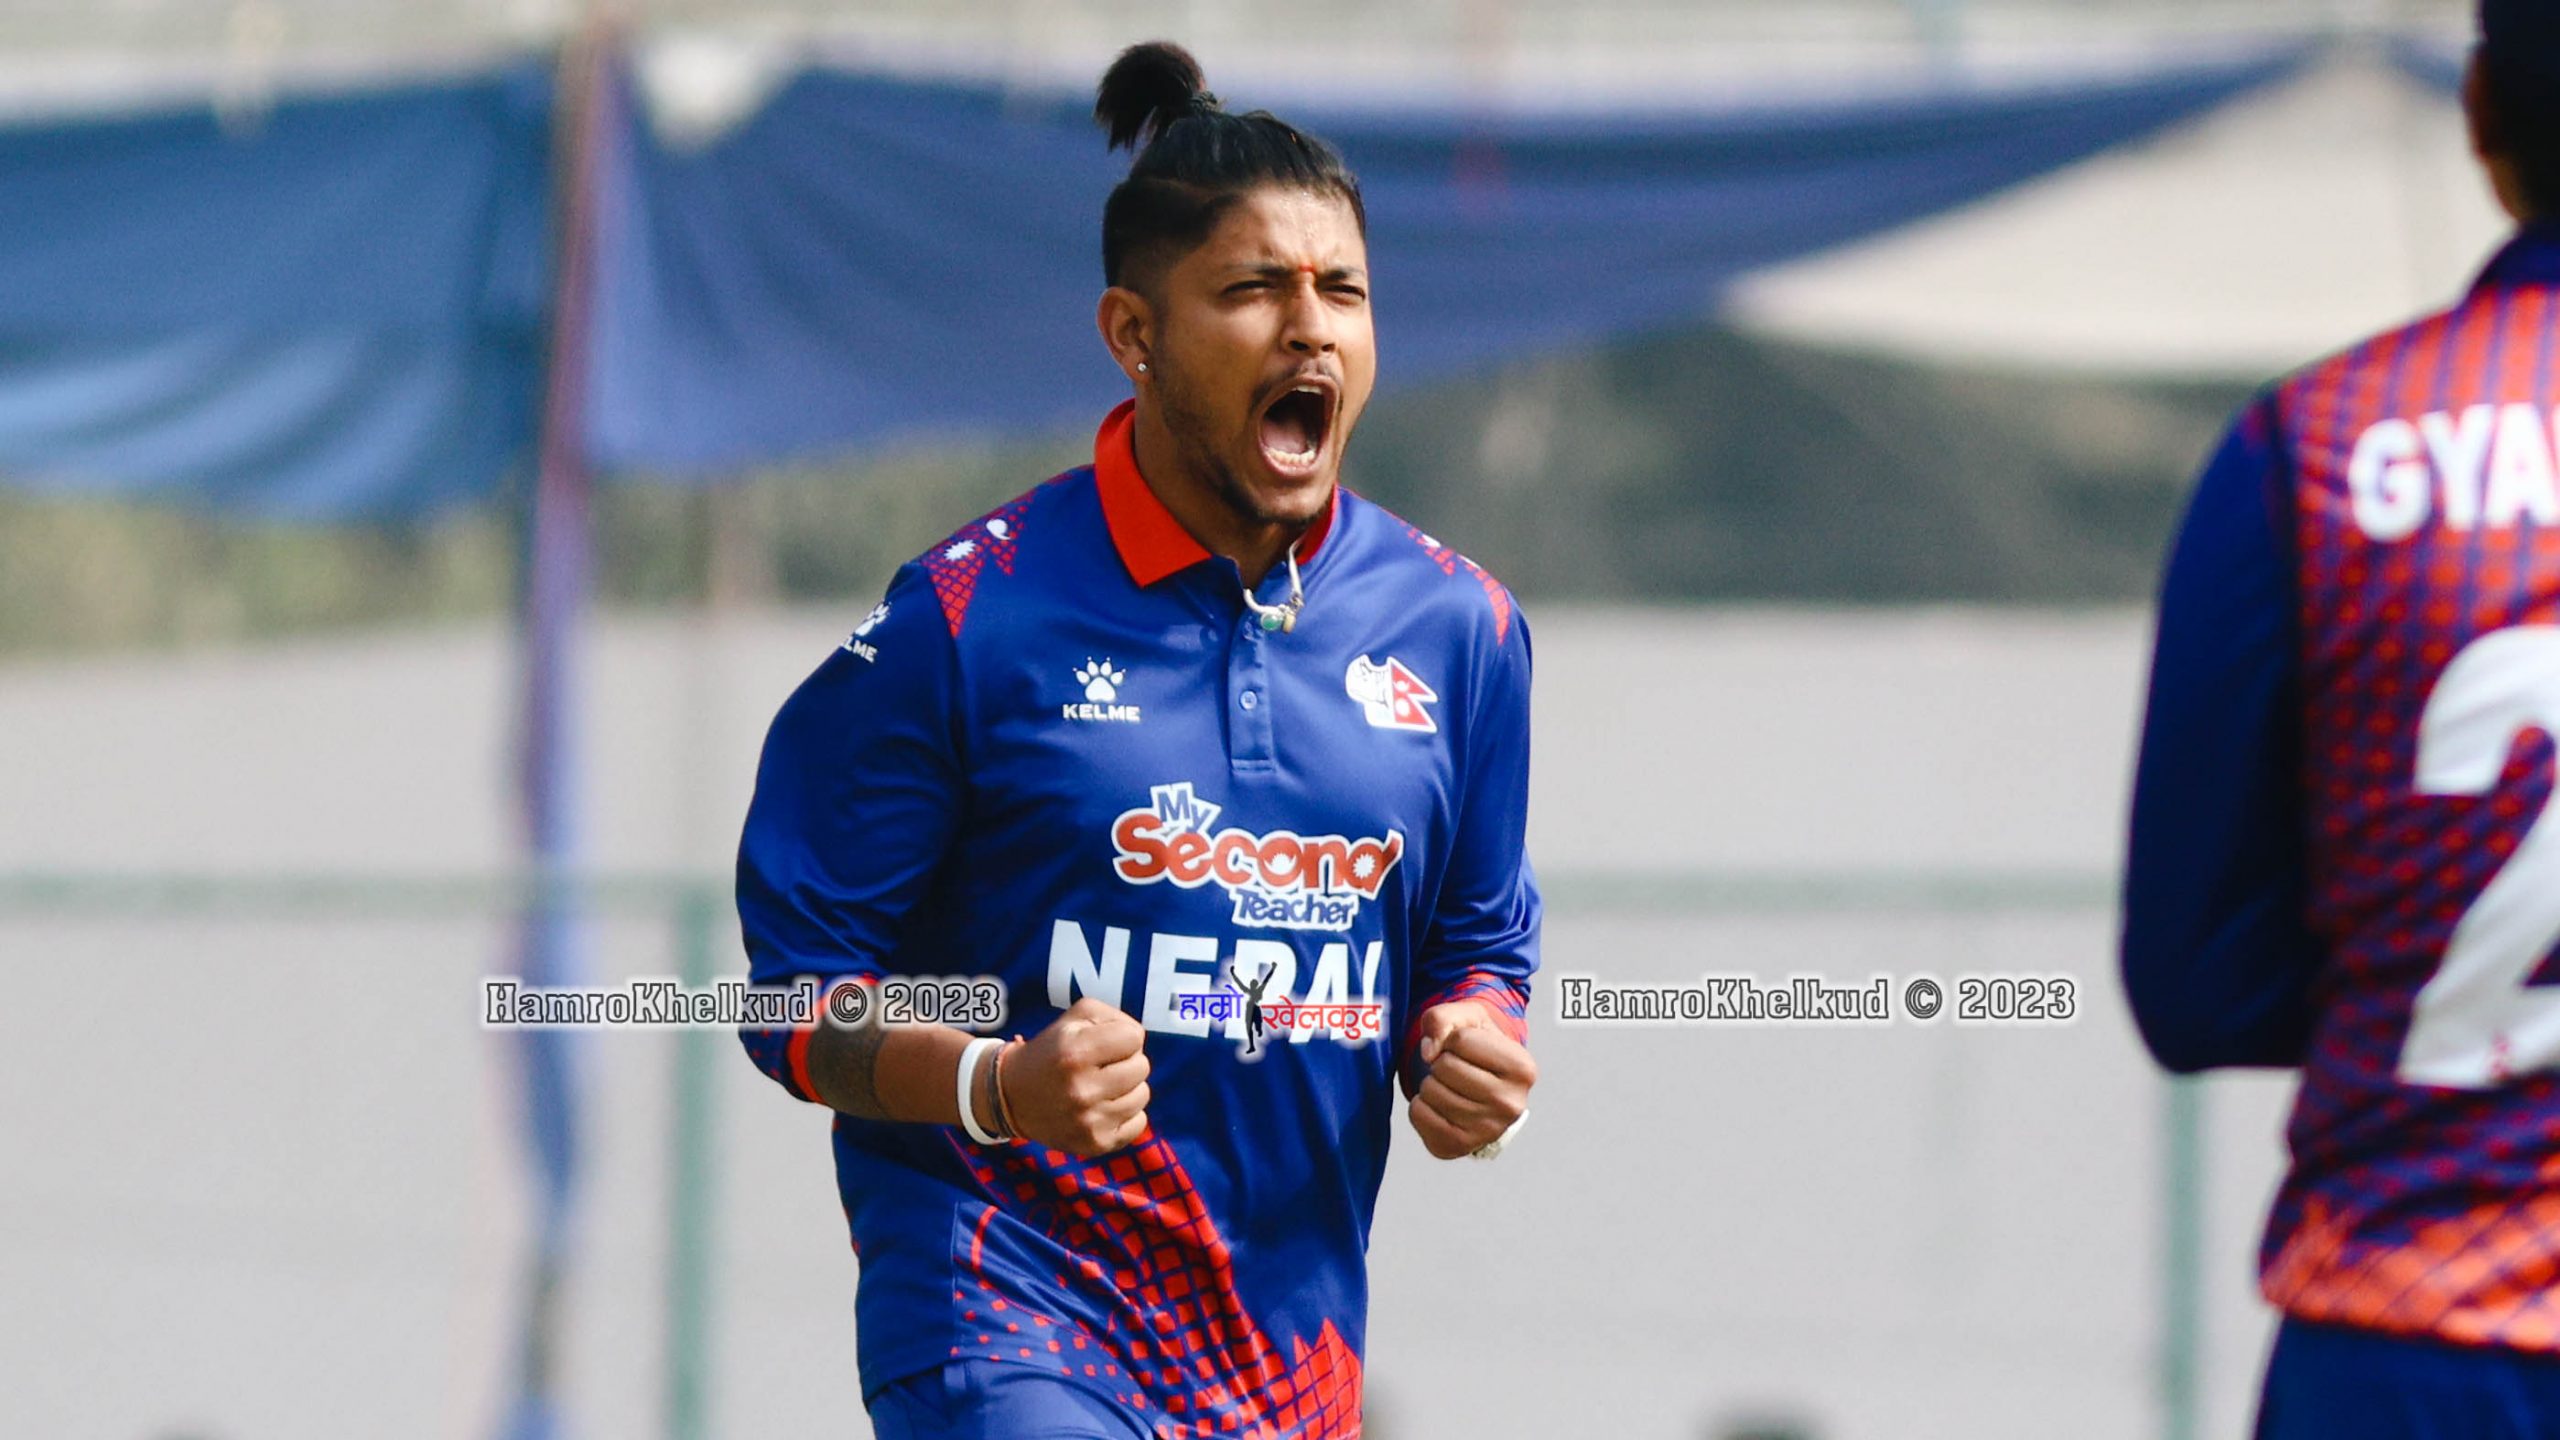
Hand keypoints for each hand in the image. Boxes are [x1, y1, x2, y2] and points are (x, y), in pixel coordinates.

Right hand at [1001, 997, 1151, 1156]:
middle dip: (1125, 1061)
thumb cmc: (1051, 1051)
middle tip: (1101, 1066)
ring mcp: (1089, 1122)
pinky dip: (1127, 1114)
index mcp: (1075, 1053)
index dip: (1121, 1036)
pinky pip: (1139, 1123)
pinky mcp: (1095, 1144)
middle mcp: (1082, 1090)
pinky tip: (1104, 1108)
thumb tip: (1138, 1040)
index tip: (1104, 1044)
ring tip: (1101, 1087)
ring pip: (1142, 1095)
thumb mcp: (1074, 1018)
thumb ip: (1112, 1016)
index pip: (1134, 1037)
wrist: (1011, 1097)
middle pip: (1142, 1066)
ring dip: (1127, 1088)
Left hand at [1408, 1000, 1536, 1159]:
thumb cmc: (1478, 1049)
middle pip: (1445, 1067)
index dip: (1453, 1039)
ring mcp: (1486, 1131)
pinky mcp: (1459, 1146)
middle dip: (1441, 1062)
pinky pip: (1418, 1114)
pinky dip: (1420, 1104)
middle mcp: (1511, 1105)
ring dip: (1431, 1083)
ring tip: (1450, 1087)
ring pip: (1430, 1091)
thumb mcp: (1469, 1019)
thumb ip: (1444, 1017)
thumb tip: (1429, 1051)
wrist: (1482, 1089)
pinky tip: (1439, 1105)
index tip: (1466, 1049)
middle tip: (1457, 1070)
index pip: (1461, 1040)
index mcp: (1522, 1069)